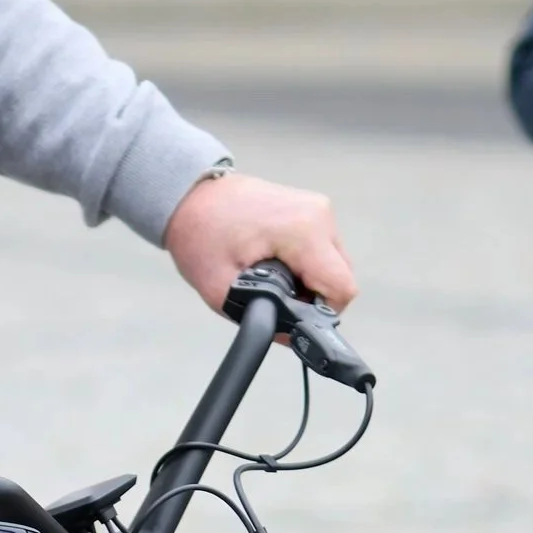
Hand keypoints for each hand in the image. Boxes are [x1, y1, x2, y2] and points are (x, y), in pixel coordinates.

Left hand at [164, 171, 357, 314]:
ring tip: (270, 274)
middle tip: (274, 294)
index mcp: (304, 231)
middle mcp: (319, 216)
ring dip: (308, 280)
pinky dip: (304, 263)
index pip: (342, 288)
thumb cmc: (200, 233)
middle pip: (341, 277)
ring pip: (334, 264)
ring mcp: (318, 209)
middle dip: (312, 296)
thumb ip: (262, 320)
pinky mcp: (312, 209)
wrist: (191, 195)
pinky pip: (323, 248)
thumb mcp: (223, 290)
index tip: (292, 312)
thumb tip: (293, 337)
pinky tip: (275, 260)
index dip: (321, 311)